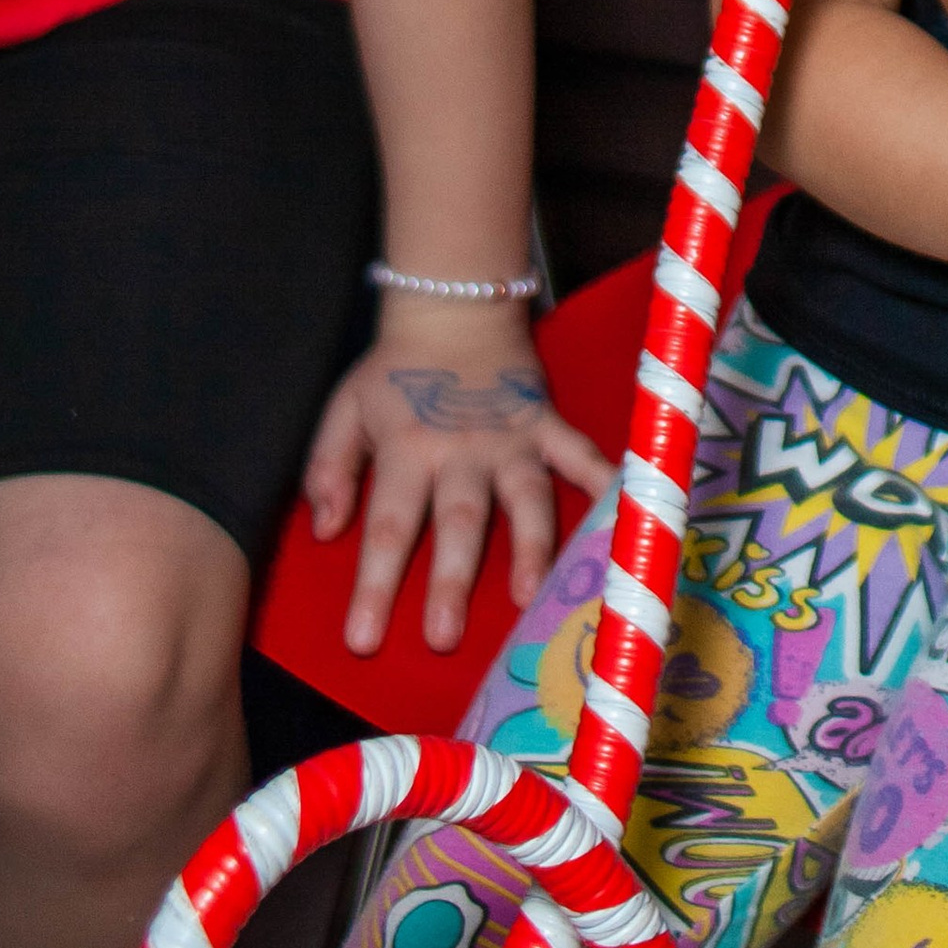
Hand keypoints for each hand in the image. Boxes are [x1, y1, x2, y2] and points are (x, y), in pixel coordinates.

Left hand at [301, 299, 610, 654]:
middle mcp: (462, 451)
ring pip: (525, 498)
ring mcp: (511, 439)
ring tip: (530, 598)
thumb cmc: (395, 371)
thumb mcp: (345, 409)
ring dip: (529, 548)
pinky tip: (621, 515)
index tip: (363, 640)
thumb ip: (328, 468)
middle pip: (458, 522)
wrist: (454, 307)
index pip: (388, 526)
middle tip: (443, 638)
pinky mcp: (546, 425)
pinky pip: (580, 455)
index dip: (375, 585)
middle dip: (451, 582)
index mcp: (407, 450)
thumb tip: (326, 530)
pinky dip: (604, 483)